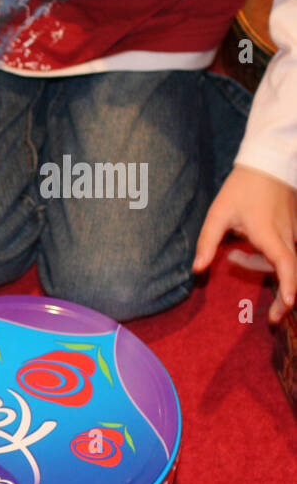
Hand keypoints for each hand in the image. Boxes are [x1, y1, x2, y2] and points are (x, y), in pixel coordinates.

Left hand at [193, 165, 296, 321]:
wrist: (268, 164)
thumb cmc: (241, 188)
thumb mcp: (218, 213)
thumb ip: (208, 242)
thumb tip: (197, 270)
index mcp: (270, 233)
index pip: (285, 264)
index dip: (289, 285)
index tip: (288, 303)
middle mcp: (288, 235)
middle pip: (291, 271)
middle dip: (286, 296)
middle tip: (271, 319)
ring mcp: (296, 232)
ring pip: (288, 263)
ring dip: (268, 272)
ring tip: (232, 257)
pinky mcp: (296, 229)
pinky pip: (288, 252)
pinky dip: (272, 261)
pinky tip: (244, 251)